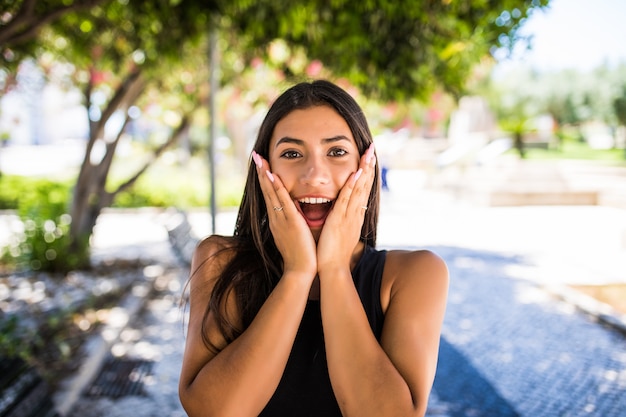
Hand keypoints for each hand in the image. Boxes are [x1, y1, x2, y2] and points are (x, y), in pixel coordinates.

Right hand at [252, 151, 316, 279]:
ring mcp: (281, 219)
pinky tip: (273, 176)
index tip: (262, 164)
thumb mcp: (294, 233)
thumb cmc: (300, 255)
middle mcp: (276, 218)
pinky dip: (277, 189)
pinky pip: (282, 202)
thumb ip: (293, 220)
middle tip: (256, 154)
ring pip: (271, 193)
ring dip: (266, 175)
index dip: (265, 179)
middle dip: (262, 171)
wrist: (300, 271)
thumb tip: (296, 208)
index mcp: (277, 220)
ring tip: (260, 159)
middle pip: (266, 190)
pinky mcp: (290, 223)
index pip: (269, 195)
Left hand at [316, 144, 376, 273]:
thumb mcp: (340, 231)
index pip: (362, 189)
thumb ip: (341, 219)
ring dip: (364, 170)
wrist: (333, 269)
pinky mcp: (340, 220)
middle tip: (372, 148)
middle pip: (365, 185)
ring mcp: (349, 216)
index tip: (369, 157)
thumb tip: (340, 211)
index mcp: (354, 215)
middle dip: (369, 166)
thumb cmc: (333, 252)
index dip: (366, 172)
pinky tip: (357, 173)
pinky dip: (352, 186)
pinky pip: (347, 200)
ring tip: (368, 153)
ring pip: (359, 189)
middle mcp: (355, 213)